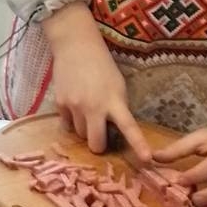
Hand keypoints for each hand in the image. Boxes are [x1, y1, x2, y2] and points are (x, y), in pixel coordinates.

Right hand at [43, 3, 151, 163]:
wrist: (75, 46)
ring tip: (86, 110)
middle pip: (96, 144)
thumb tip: (114, 130)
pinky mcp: (60, 104)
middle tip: (100, 135)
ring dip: (85, 129)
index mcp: (114, 101)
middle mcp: (94, 107)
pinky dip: (71, 120)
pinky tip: (74, 104)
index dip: (138, 145)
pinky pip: (67, 124)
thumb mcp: (118, 85)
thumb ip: (118, 108)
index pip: (129, 127)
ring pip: (80, 135)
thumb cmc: (102, 65)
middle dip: (99, 145)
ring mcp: (74, 106)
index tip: (147, 161)